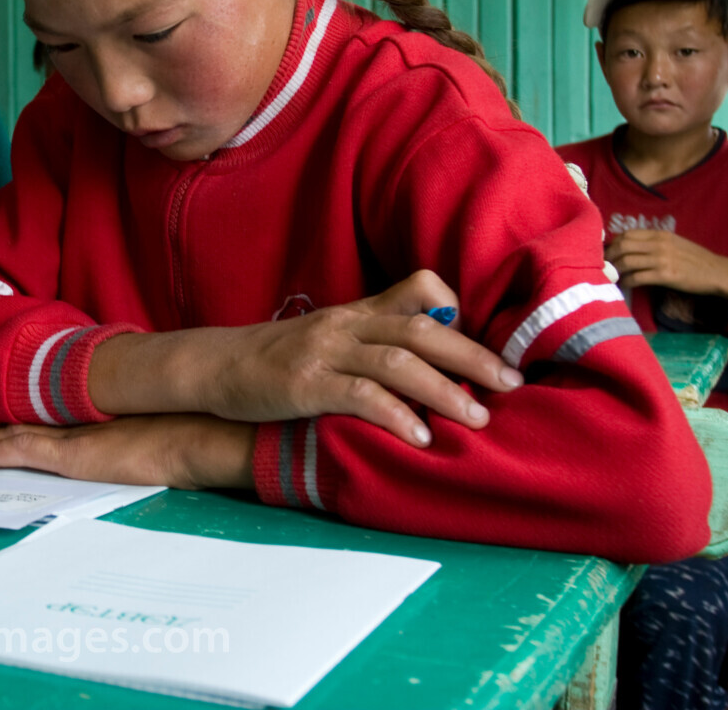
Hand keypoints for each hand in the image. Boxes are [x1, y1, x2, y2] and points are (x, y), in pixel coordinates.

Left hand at [0, 416, 255, 490]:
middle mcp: (72, 417)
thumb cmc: (180, 433)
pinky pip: (19, 451)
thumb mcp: (144, 430)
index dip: (11, 419)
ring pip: (11, 435)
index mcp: (89, 413)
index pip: (39, 414)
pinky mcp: (69, 453)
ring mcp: (70, 434)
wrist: (194, 436)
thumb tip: (122, 434)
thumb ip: (124, 429)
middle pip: (18, 420)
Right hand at [90, 270, 520, 447]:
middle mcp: (346, 325)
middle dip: (473, 356)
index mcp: (356, 312)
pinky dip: (395, 415)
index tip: (490, 343)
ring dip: (444, 390)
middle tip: (512, 383)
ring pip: (398, 361)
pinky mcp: (305, 384)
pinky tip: (419, 437)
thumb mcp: (329, 340)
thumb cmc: (277, 360)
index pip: (417, 290)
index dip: (457, 310)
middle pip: (422, 329)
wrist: (215, 368)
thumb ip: (374, 343)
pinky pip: (360, 395)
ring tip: (476, 418)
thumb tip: (434, 365)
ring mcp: (324, 353)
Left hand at [606, 230, 727, 298]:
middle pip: (623, 246)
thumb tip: (627, 247)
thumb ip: (652, 242)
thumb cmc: (694, 259)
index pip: (627, 234)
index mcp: (660, 235)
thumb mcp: (673, 243)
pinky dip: (627, 282)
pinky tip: (625, 285)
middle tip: (603, 265)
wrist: (716, 272)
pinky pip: (637, 278)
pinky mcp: (666, 275)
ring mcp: (662, 259)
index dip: (613, 243)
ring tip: (612, 276)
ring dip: (615, 270)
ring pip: (627, 262)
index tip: (607, 252)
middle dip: (609, 256)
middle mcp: (659, 244)